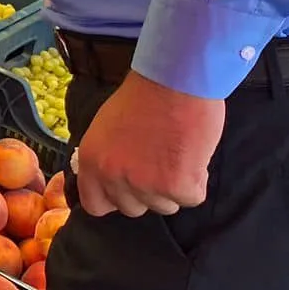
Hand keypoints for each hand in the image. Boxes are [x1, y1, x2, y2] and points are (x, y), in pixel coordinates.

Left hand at [72, 70, 224, 217]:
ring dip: (173, 186)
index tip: (126, 191)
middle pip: (132, 209)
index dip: (113, 199)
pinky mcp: (178, 185)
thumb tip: (110, 180)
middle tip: (158, 163)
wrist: (175, 81)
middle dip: (147, 192)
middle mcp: (114, 176)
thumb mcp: (105, 127)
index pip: (95, 205)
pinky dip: (196, 180)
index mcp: (92, 161)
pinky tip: (192, 154)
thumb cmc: (144, 97)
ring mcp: (146, 184)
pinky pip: (191, 198)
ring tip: (175, 152)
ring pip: (164, 206)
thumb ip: (106, 157)